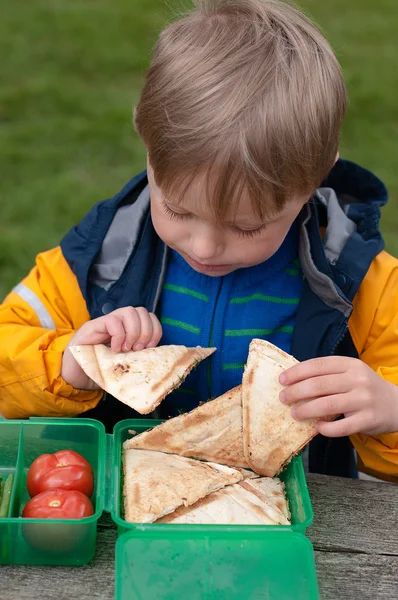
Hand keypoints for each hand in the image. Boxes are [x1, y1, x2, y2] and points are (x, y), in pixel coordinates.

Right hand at [61, 307, 161, 389]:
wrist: (75, 375)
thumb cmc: (101, 369)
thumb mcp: (126, 362)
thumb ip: (138, 356)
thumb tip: (156, 356)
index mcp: (129, 329)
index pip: (149, 316)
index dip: (155, 330)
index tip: (151, 347)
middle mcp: (119, 322)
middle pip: (142, 311)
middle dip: (146, 331)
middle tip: (137, 349)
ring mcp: (106, 322)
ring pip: (129, 311)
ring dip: (134, 332)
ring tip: (127, 349)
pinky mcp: (93, 326)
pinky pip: (112, 321)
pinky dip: (118, 335)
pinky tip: (115, 349)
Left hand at [279, 356, 397, 436]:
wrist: (396, 404)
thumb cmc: (364, 388)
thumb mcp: (350, 373)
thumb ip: (328, 374)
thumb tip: (293, 381)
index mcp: (349, 364)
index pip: (318, 365)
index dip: (297, 372)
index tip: (282, 380)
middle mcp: (357, 380)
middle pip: (319, 384)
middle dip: (296, 392)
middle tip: (283, 398)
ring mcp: (363, 400)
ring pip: (327, 405)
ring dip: (306, 410)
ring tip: (294, 413)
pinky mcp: (367, 420)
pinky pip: (341, 427)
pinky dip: (326, 429)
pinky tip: (317, 427)